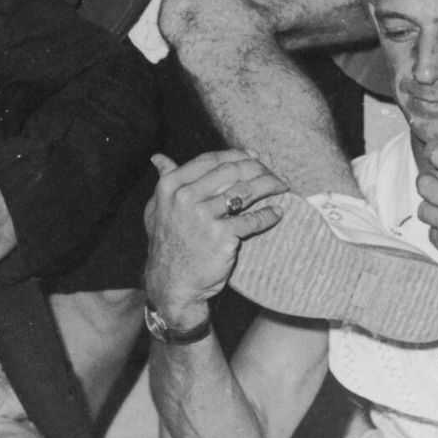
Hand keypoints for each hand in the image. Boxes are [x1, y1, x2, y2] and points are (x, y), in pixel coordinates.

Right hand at [145, 149, 287, 323]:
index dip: (236, 155)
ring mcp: (203, 217)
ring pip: (245, 191)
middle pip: (231, 171)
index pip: (210, 160)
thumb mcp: (156, 209)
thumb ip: (163, 180)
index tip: (254, 157)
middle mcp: (185, 197)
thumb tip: (158, 158)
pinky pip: (252, 220)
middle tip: (272, 172)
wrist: (172, 283)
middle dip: (257, 167)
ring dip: (268, 185)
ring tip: (281, 186)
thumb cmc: (167, 244)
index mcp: (171, 186)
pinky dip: (268, 215)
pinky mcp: (221, 236)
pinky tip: (277, 213)